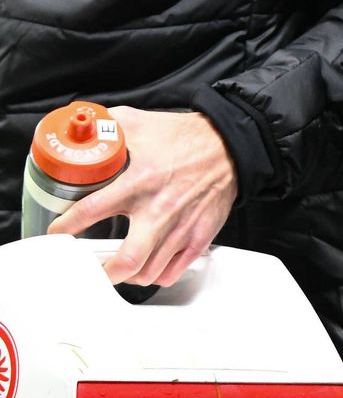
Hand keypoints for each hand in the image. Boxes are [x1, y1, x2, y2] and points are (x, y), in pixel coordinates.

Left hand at [47, 108, 236, 288]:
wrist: (229, 145)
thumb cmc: (186, 137)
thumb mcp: (140, 122)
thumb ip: (108, 126)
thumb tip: (83, 130)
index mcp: (139, 182)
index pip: (90, 211)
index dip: (65, 227)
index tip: (57, 233)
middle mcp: (159, 210)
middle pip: (126, 260)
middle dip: (102, 273)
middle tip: (90, 269)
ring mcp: (181, 227)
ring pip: (148, 272)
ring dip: (128, 275)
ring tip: (117, 268)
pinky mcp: (199, 236)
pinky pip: (173, 271)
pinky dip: (156, 275)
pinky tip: (147, 266)